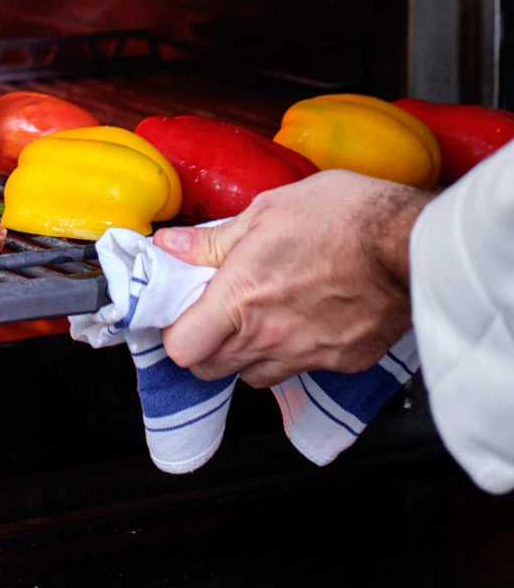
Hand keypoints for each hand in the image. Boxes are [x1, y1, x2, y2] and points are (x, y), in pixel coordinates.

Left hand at [154, 170, 430, 387]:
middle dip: (205, 347)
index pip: (183, 350)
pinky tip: (305, 322)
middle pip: (212, 370)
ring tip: (260, 319)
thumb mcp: (266, 211)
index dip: (176, 334)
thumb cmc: (344, 217)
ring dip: (247, 355)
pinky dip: (296, 354)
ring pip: (255, 376)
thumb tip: (171, 245)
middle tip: (216, 316)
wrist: (416, 242)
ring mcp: (308, 355)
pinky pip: (304, 371)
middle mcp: (270, 337)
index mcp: (240, 300)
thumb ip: (212, 240)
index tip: (182, 314)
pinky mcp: (344, 362)